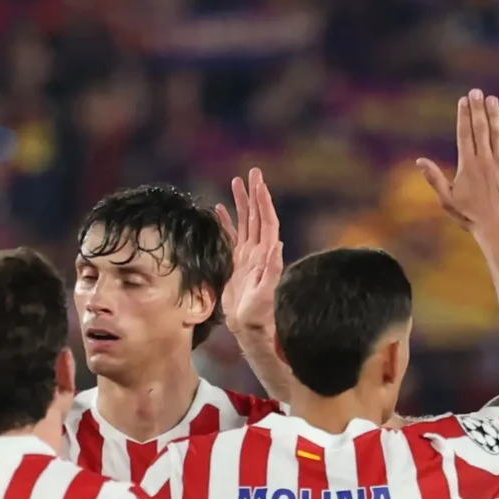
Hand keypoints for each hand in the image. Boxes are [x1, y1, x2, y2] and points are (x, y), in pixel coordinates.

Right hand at [213, 169, 281, 333]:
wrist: (249, 326)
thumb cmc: (258, 313)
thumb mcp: (265, 293)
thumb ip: (271, 270)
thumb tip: (277, 245)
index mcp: (266, 255)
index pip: (267, 222)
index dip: (264, 203)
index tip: (260, 184)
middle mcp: (259, 251)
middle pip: (258, 216)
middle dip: (255, 194)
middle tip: (252, 172)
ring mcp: (248, 256)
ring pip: (246, 222)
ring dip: (242, 203)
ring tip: (237, 182)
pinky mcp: (238, 263)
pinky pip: (232, 236)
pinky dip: (228, 221)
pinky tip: (221, 209)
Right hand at [415, 88, 498, 236]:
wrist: (498, 228)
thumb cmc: (470, 216)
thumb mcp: (447, 199)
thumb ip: (434, 178)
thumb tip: (419, 161)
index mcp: (467, 165)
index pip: (465, 134)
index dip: (464, 115)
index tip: (464, 100)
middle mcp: (484, 160)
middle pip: (481, 128)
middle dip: (478, 108)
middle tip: (477, 91)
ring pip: (497, 134)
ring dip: (494, 115)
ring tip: (492, 99)